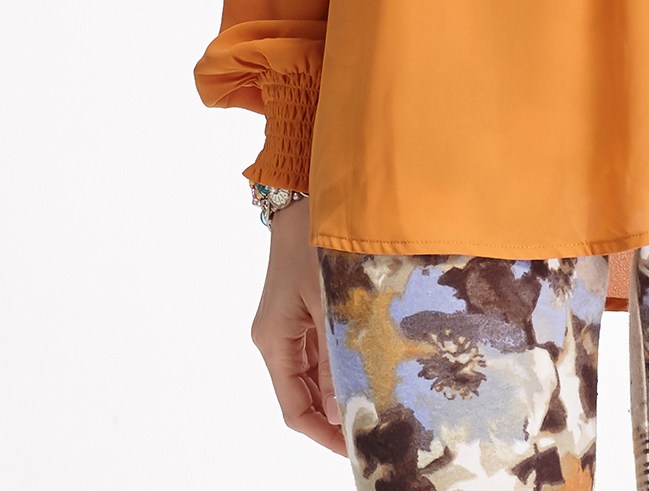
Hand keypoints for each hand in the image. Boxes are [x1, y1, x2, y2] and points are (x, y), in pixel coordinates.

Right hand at [249, 199, 348, 454]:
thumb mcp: (329, 302)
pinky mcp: (300, 314)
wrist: (304, 200)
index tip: (352, 448)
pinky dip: (339, 365)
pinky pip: (318, 352)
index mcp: (274, 342)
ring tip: (375, 401)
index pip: (294, 408)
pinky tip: (366, 368)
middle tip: (373, 426)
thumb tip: (341, 408)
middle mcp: (275, 340)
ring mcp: (287, 327)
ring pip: (313, 375)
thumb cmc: (314, 245)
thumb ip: (335, 355)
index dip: (321, 433)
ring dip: (339, 389)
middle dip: (334, 414)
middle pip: (303, 395)